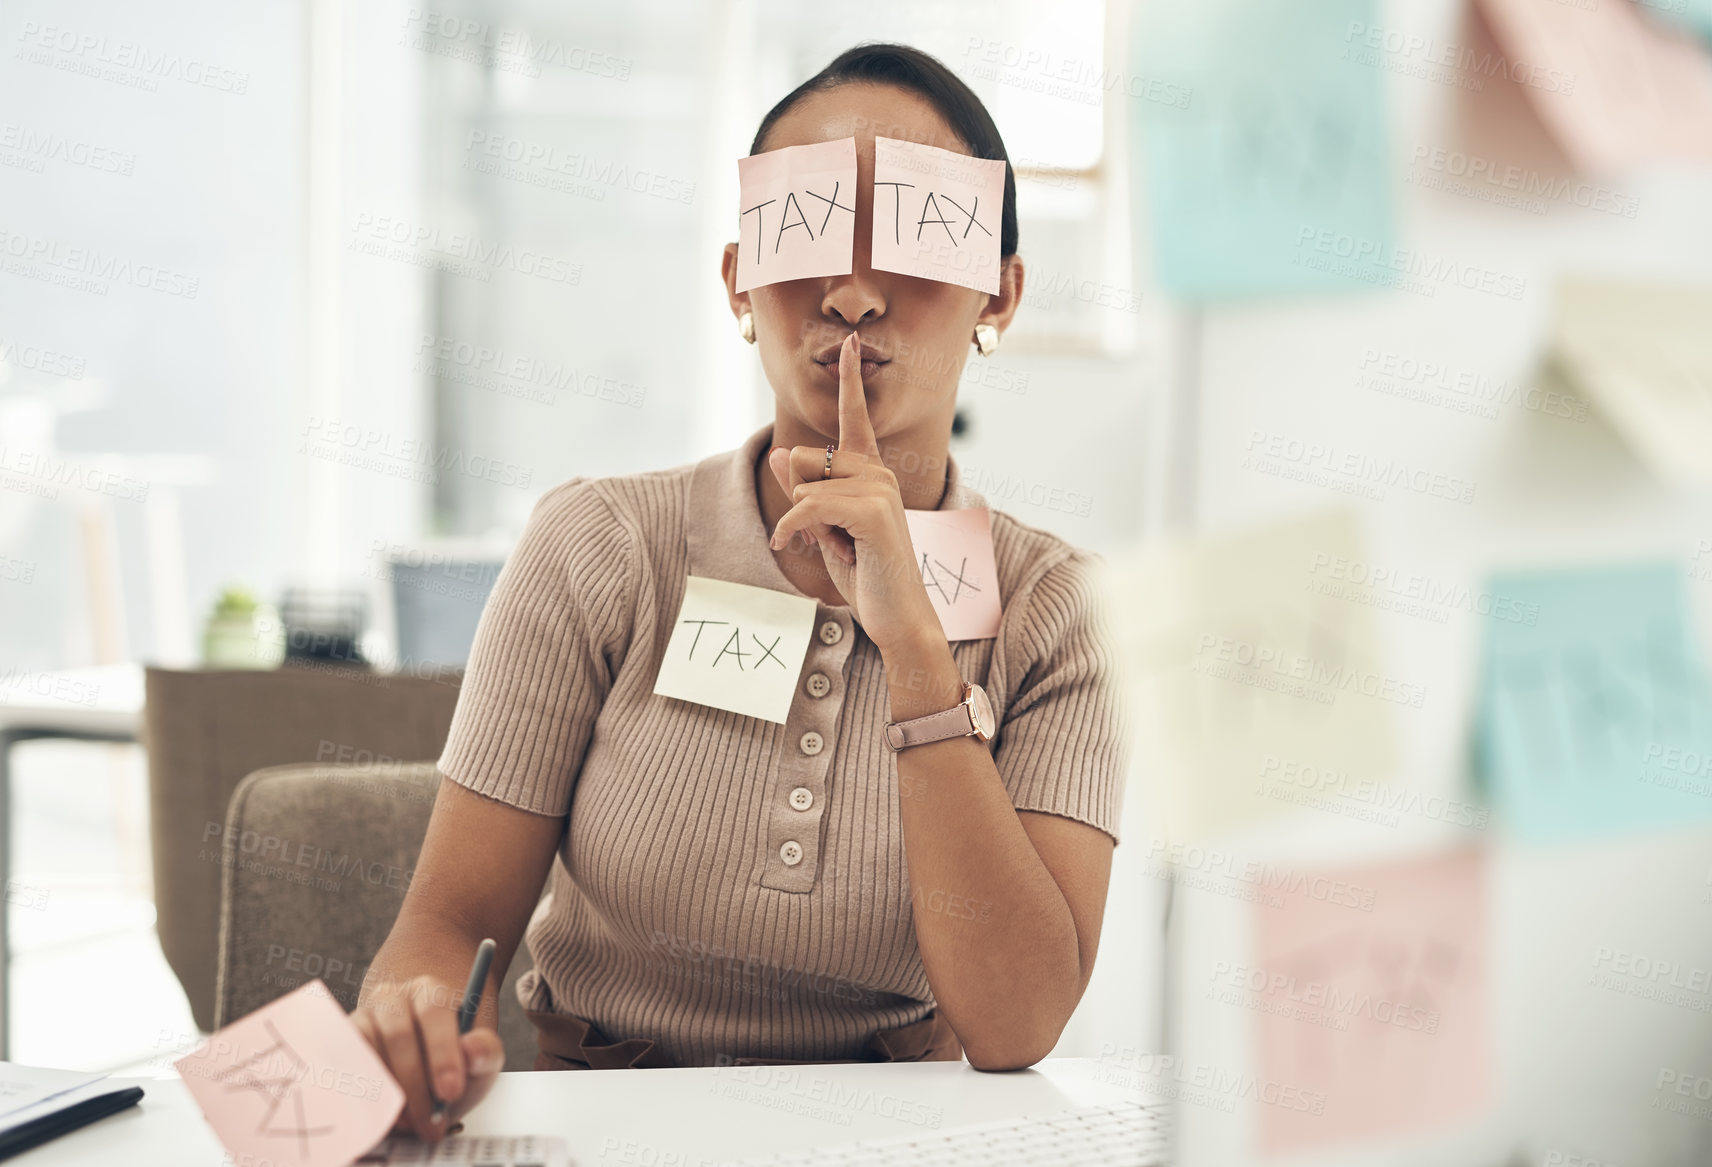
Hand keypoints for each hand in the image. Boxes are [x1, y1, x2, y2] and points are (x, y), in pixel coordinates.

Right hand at [352, 974, 504, 1141]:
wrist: (419, 1077)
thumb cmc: (451, 1066)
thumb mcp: (479, 1063)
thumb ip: (486, 1053)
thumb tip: (473, 1049)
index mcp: (430, 992)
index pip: (434, 1011)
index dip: (442, 1052)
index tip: (450, 1092)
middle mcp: (392, 998)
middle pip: (400, 1035)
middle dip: (417, 1085)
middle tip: (431, 1121)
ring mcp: (363, 1018)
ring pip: (370, 1051)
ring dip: (390, 1093)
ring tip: (411, 1122)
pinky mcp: (342, 1042)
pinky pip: (345, 1065)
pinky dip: (364, 1093)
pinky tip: (384, 1113)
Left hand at [767, 330, 941, 654]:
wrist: (897, 616)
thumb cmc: (865, 575)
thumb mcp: (822, 531)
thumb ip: (802, 493)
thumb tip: (779, 453)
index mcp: (870, 473)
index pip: (854, 417)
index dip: (851, 378)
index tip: (851, 340)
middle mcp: (878, 472)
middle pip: (804, 460)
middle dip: (800, 503)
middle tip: (830, 539)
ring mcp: (880, 487)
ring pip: (804, 487)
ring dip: (803, 525)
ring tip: (836, 549)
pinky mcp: (873, 509)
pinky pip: (808, 506)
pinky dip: (793, 529)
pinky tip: (794, 547)